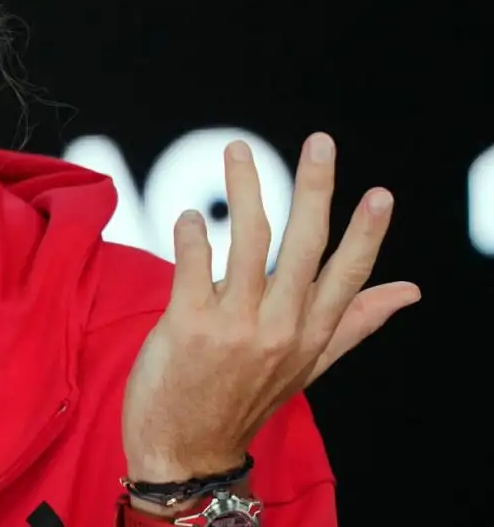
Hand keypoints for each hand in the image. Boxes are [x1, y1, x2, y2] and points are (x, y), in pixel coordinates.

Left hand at [121, 133, 420, 490]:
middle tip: (320, 143)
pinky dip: (193, 233)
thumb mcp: (306, 367)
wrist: (186, 451)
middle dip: (315, 189)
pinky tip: (190, 216)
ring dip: (244, 189)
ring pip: (248, 241)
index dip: (366, 233)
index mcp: (311, 334)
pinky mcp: (188, 326)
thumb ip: (353, 322)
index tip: (381, 194)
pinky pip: (194, 264)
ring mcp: (234, 327)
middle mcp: (280, 328)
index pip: (347, 275)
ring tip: (238, 151)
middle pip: (304, 246)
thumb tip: (409, 291)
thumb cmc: (243, 400)